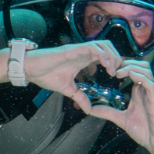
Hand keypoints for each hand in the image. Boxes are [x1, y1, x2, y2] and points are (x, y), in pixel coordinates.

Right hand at [0, 41, 153, 153]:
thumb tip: (87, 108)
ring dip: (113, 56)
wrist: (32, 69)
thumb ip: (79, 97)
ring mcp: (81, 49)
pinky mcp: (76, 49)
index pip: (105, 56)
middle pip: (109, 48)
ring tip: (116, 70)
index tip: (120, 76)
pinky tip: (107, 66)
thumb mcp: (68, 90)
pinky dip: (104, 55)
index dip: (115, 64)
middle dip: (118, 59)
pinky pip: (95, 47)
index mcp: (84, 59)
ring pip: (105, 45)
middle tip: (121, 73)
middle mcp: (84, 52)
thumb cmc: (46, 75)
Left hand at [92, 57, 153, 153]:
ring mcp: (151, 93)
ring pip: (145, 69)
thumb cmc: (144, 131)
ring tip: (118, 72)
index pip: (133, 70)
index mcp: (138, 92)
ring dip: (131, 67)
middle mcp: (145, 89)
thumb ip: (108, 112)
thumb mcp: (121, 119)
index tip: (108, 67)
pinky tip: (129, 76)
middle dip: (127, 62)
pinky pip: (149, 82)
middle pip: (141, 65)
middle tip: (113, 67)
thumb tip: (91, 109)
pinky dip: (139, 76)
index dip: (122, 65)